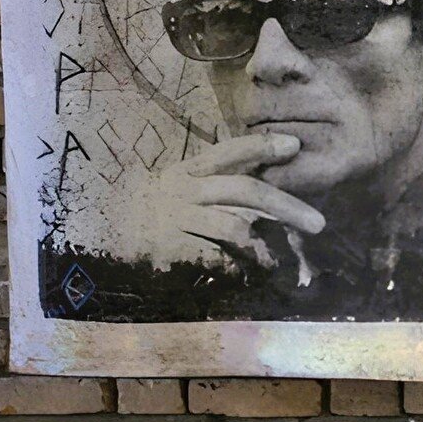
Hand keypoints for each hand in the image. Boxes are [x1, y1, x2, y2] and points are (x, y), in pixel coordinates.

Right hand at [132, 132, 325, 270]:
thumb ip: (221, 182)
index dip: (262, 147)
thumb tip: (270, 185)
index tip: (295, 146)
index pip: (229, 152)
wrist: (102, 233)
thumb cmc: (154, 211)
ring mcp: (176, 218)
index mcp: (190, 171)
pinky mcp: (169, 248)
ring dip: (263, 247)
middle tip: (319, 223)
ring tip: (276, 264)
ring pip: (233, 227)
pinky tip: (245, 276)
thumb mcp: (183, 187)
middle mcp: (185, 189)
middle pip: (244, 191)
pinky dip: (235, 268)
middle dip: (286, 206)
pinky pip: (213, 258)